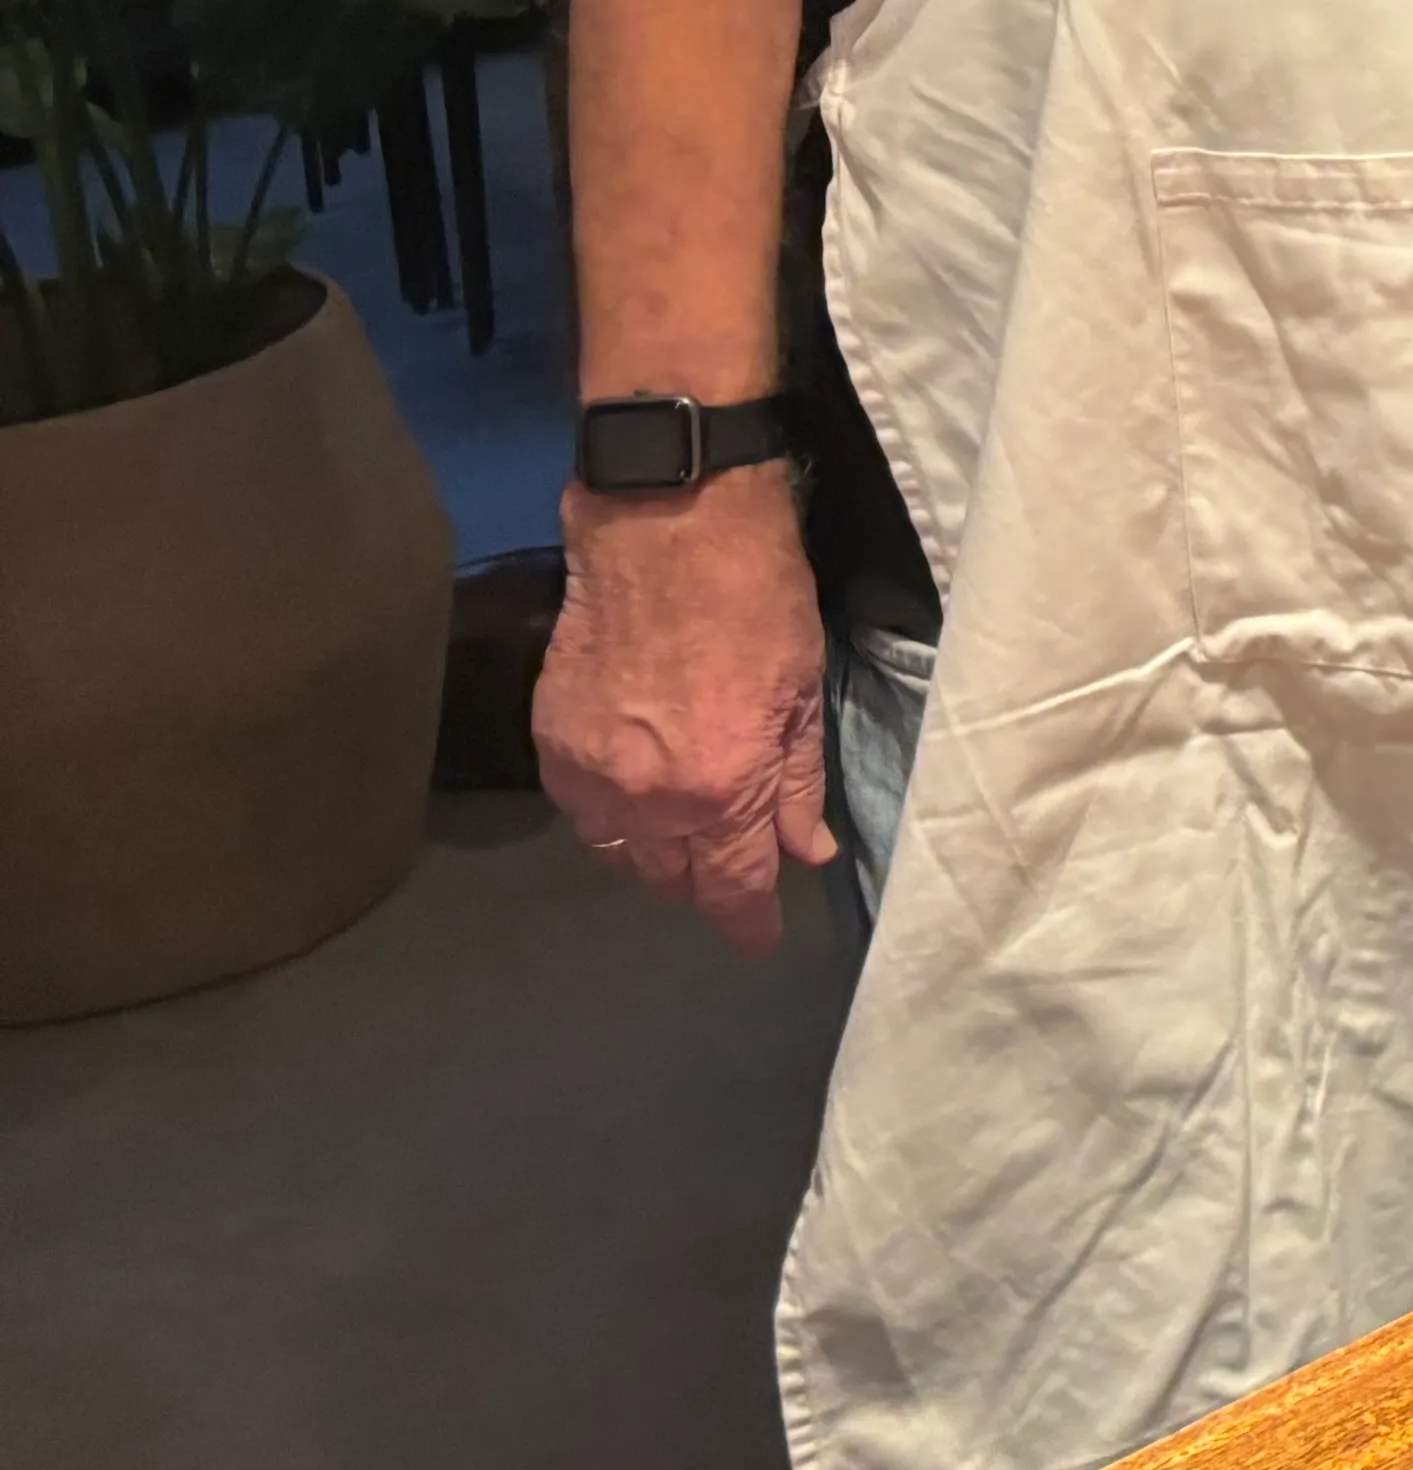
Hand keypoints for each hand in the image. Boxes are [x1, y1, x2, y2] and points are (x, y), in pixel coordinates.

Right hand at [532, 467, 836, 957]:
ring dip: (652, 856)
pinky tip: (635, 796)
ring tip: (685, 838)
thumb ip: (796, 785)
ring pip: (616, 853)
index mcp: (720, 791)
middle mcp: (646, 799)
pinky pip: (577, 808)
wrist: (666, 526)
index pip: (733, 888)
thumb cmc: (757, 599)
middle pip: (670, 879)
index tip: (759, 942)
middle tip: (731, 870)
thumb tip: (806, 851)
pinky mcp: (548, 739)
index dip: (748, 924)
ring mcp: (587, 772)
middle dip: (704, 885)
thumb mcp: (801, 694)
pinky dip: (608, 816)